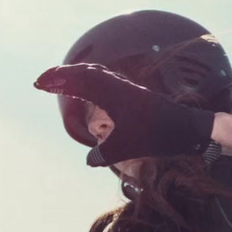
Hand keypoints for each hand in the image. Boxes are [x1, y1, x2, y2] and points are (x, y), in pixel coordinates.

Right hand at [34, 63, 215, 166]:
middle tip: (43, 82)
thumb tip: (89, 160)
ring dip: (77, 76)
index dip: (58, 79)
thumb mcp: (127, 147)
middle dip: (63, 75)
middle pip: (86, 72)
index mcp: (114, 94)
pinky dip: (92, 82)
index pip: (80, 79)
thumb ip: (103, 153)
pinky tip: (88, 90)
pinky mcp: (136, 96)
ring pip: (97, 75)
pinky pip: (107, 82)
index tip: (40, 83)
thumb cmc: (159, 136)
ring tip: (60, 83)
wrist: (191, 129)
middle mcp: (120, 87)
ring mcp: (129, 89)